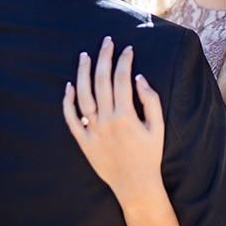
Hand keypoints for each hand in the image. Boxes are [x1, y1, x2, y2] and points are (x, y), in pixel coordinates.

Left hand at [63, 36, 164, 203]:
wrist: (135, 184)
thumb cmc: (149, 154)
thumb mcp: (158, 127)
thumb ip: (150, 100)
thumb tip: (138, 77)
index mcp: (126, 116)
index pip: (122, 79)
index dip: (125, 61)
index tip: (128, 48)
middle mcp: (106, 121)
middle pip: (102, 81)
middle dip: (104, 58)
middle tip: (107, 41)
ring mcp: (92, 131)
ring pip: (83, 95)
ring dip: (83, 73)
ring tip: (85, 55)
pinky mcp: (83, 140)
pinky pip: (71, 118)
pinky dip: (68, 101)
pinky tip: (69, 86)